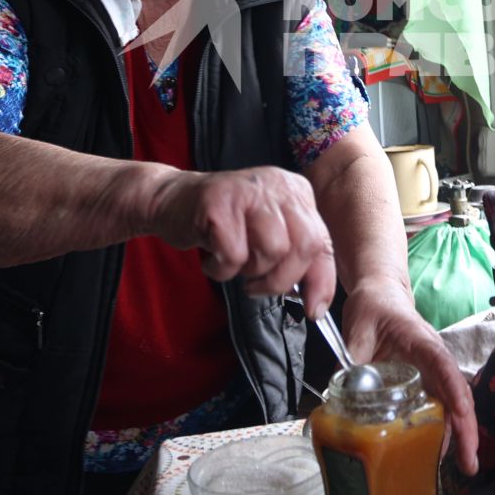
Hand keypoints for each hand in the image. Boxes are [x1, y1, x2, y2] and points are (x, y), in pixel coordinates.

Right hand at [154, 167, 336, 315]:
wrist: (171, 201)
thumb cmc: (223, 225)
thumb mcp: (268, 235)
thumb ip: (296, 259)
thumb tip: (317, 302)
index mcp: (296, 192)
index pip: (322, 242)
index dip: (320, 281)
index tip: (314, 309)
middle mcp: (277, 186)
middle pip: (303, 246)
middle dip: (282, 279)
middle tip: (257, 286)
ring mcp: (248, 192)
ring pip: (272, 251)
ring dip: (250, 271)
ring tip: (232, 261)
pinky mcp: (218, 203)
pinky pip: (234, 255)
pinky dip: (221, 270)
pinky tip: (211, 257)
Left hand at [339, 277, 479, 475]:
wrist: (380, 296)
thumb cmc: (374, 307)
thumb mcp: (358, 328)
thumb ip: (350, 359)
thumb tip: (341, 393)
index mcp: (421, 342)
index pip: (443, 365)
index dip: (453, 389)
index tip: (461, 413)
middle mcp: (434, 360)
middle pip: (457, 394)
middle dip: (466, 428)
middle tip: (469, 462)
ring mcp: (431, 373)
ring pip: (451, 406)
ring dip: (457, 434)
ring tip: (461, 465)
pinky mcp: (424, 383)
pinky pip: (436, 408)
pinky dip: (441, 430)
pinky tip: (434, 453)